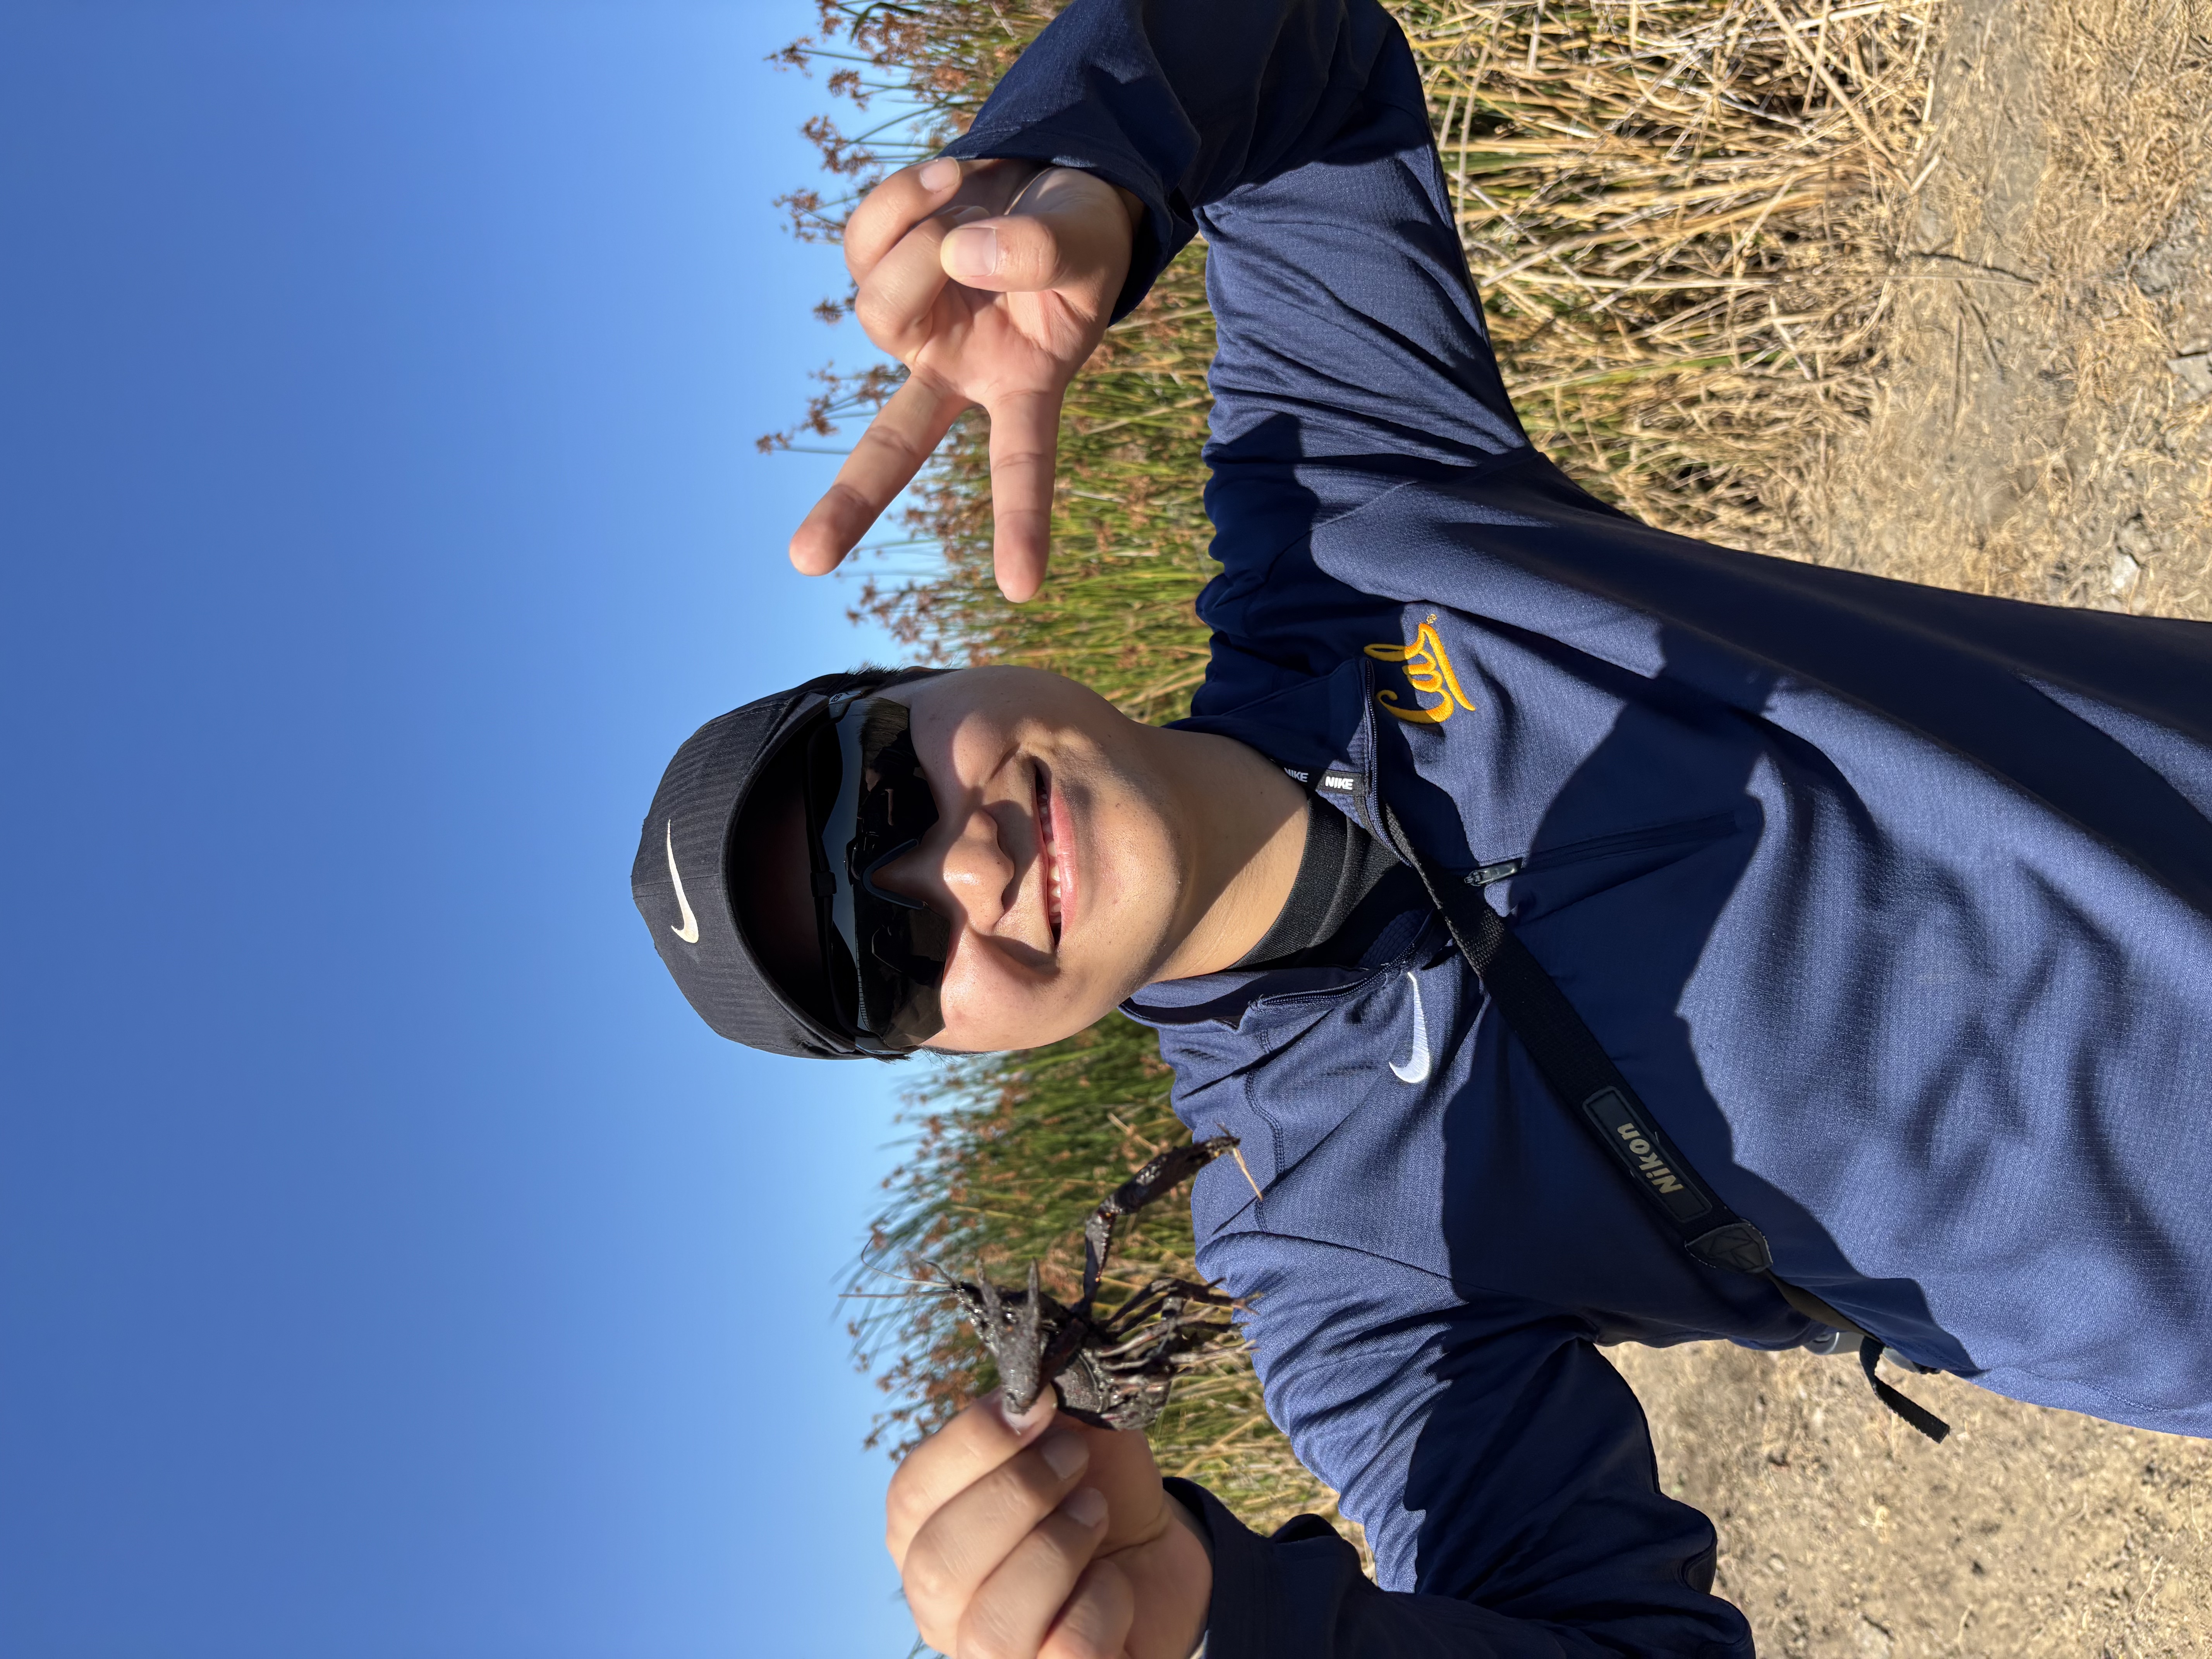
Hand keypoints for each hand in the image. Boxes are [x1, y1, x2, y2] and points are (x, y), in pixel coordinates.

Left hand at [790, 158, 1141, 602]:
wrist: (1050, 174)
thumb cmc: (1082, 233)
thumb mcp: (1085, 244)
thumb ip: (1038, 253)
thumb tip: (956, 254)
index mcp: (1021, 385)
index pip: (1021, 463)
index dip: (1021, 522)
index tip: (1022, 589)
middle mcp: (956, 370)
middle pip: (895, 443)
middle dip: (850, 502)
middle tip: (804, 561)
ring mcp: (912, 328)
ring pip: (879, 306)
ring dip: (920, 239)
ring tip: (969, 192)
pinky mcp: (880, 270)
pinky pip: (862, 244)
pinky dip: (899, 201)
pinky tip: (948, 180)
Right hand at [886, 1388, 1212, 1658]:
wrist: (1154, 1554)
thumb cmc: (1092, 1491)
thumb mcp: (1067, 1435)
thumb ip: (1036, 1411)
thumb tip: (1022, 1393)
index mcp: (923, 1537)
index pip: (908, 1496)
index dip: (971, 1443)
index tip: (1037, 1404)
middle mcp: (939, 1608)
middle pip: (938, 1565)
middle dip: (1017, 1496)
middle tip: (1073, 1461)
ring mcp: (990, 1657)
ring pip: (994, 1624)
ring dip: (1057, 1549)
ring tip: (1094, 1514)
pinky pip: (1067, 1650)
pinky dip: (1102, 1599)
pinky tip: (1112, 1579)